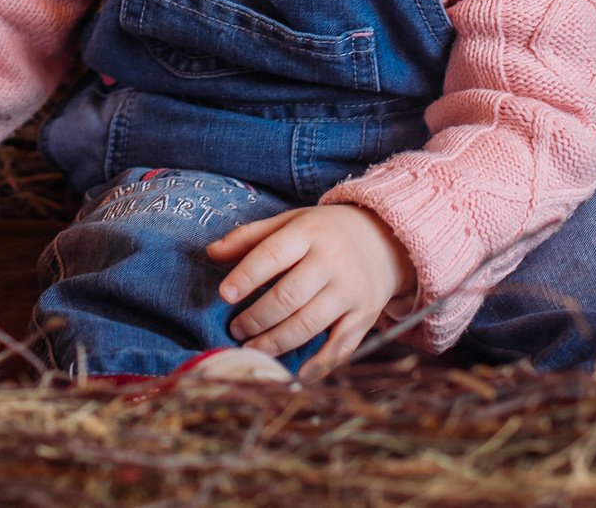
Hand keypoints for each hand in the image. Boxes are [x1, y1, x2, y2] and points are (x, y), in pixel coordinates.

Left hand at [207, 203, 411, 380]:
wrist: (383, 239)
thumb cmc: (324, 233)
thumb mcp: (290, 222)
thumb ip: (251, 236)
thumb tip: (212, 252)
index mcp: (309, 233)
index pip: (272, 254)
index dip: (246, 276)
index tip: (224, 295)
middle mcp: (332, 261)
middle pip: (288, 296)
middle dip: (256, 318)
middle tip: (236, 329)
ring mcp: (350, 291)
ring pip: (308, 325)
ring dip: (275, 342)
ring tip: (253, 348)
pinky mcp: (365, 316)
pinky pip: (340, 347)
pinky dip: (318, 365)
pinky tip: (298, 374)